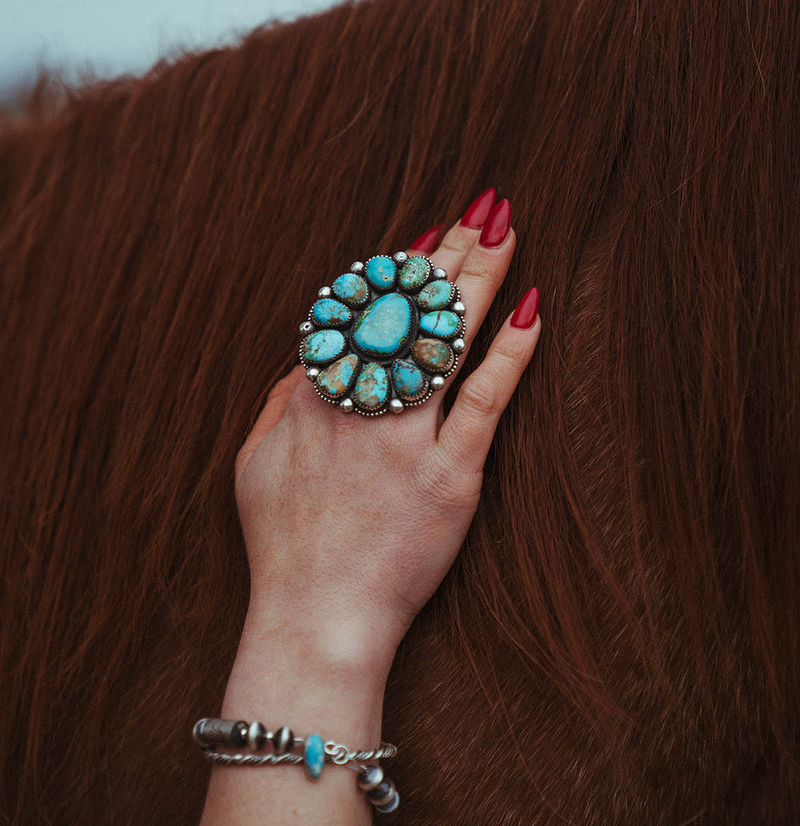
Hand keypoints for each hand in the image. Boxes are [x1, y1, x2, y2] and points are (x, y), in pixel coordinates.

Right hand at [234, 195, 540, 677]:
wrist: (316, 617)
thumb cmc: (282, 548)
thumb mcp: (251, 464)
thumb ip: (278, 402)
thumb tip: (305, 358)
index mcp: (312, 396)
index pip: (360, 309)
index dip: (398, 265)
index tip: (428, 235)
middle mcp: (361, 403)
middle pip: (410, 307)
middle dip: (450, 250)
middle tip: (482, 207)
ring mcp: (408, 437)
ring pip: (449, 337)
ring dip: (481, 276)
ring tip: (507, 230)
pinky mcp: (452, 475)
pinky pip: (487, 400)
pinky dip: (510, 351)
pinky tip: (530, 308)